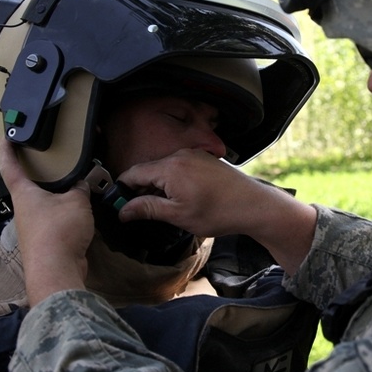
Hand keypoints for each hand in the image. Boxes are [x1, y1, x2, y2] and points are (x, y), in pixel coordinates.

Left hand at [0, 139, 93, 305]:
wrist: (56, 270)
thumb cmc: (58, 232)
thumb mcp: (76, 201)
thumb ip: (80, 188)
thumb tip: (82, 184)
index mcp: (24, 194)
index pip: (10, 166)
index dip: (7, 150)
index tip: (6, 138)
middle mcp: (24, 210)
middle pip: (28, 187)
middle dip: (39, 176)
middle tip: (50, 164)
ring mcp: (32, 228)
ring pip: (43, 206)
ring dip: (56, 198)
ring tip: (74, 190)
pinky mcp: (44, 242)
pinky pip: (54, 222)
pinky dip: (64, 215)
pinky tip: (78, 216)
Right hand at [115, 149, 316, 274]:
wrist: (253, 205)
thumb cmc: (218, 212)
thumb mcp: (178, 215)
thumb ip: (147, 209)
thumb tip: (123, 210)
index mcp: (170, 167)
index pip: (133, 173)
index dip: (122, 189)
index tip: (118, 204)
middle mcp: (180, 155)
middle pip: (148, 170)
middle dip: (140, 189)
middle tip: (140, 212)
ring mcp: (194, 155)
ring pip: (164, 169)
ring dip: (158, 186)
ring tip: (164, 208)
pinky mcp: (205, 159)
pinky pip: (179, 167)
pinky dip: (173, 181)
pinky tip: (181, 199)